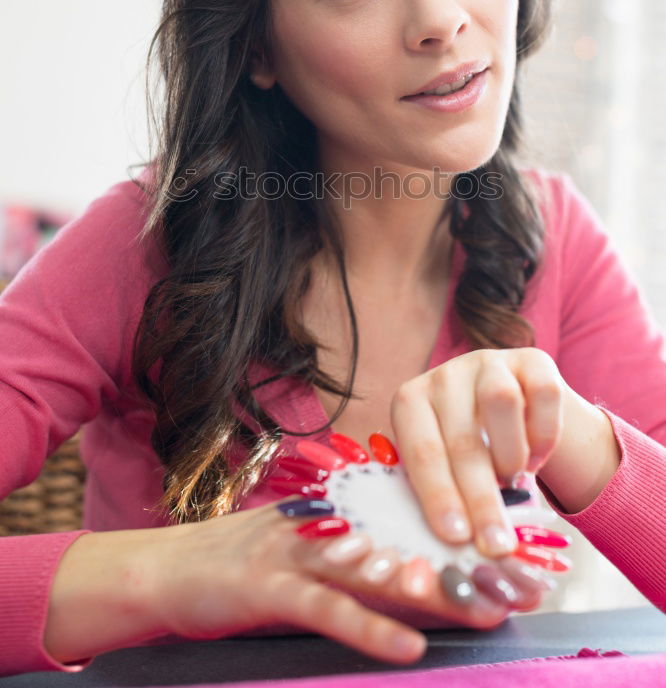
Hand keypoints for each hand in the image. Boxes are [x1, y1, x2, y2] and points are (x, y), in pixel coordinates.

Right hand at [152, 497, 548, 662]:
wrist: (165, 569)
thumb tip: (414, 569)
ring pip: (375, 570)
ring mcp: (297, 552)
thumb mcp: (304, 551)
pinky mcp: (269, 588)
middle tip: (521, 581)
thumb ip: (354, 555)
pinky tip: (409, 645)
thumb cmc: (240, 567)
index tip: (520, 552)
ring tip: (485, 608)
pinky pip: (327, 610)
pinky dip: (369, 627)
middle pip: (406, 540)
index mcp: (337, 513)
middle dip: (467, 561)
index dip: (468, 533)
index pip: (412, 518)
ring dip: (433, 590)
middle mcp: (324, 524)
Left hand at [389, 347, 565, 557]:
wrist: (514, 410)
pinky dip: (544, 436)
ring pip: (501, 402)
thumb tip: (452, 548)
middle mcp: (445, 375)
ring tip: (513, 482)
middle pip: (463, 438)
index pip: (421, 450)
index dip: (438, 494)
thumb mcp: (445, 466)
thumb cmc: (467, 450)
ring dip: (509, 456)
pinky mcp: (533, 359)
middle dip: (480, 499)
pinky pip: (545, 395)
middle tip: (496, 543)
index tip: (455, 536)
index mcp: (411, 401)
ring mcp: (489, 362)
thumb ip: (443, 494)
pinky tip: (535, 458)